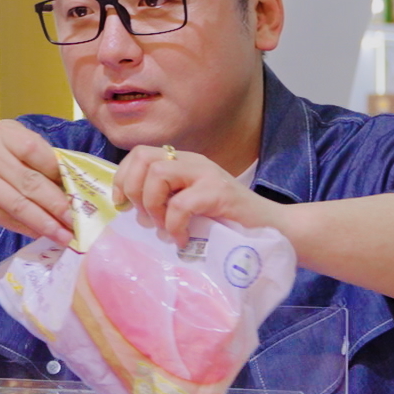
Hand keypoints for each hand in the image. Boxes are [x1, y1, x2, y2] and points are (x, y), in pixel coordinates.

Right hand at [0, 119, 72, 244]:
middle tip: (79, 220)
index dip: (60, 172)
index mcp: (4, 133)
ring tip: (67, 235)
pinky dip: (30, 229)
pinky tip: (45, 234)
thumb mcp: (10, 149)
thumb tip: (75, 185)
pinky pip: (9, 219)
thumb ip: (38, 159)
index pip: (37, 151)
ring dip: (47, 223)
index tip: (79, 189)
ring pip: (21, 205)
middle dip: (59, 204)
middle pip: (31, 182)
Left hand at [112, 145, 280, 246]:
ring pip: (158, 174)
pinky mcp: (218, 192)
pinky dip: (175, 225)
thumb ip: (168, 200)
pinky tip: (183, 239)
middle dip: (133, 188)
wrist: (272, 228)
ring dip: (153, 205)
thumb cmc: (230, 223)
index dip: (123, 177)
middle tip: (145, 217)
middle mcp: (193, 162)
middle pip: (143, 157)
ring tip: (165, 227)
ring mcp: (206, 174)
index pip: (139, 154)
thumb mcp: (192, 206)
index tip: (121, 203)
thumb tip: (133, 213)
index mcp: (183, 163)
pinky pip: (181, 204)